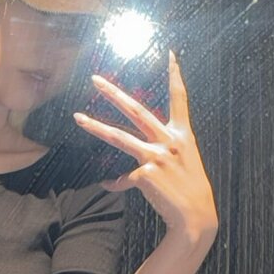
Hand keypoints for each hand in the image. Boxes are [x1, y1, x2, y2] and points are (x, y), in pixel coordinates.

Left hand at [74, 49, 217, 240]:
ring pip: (119, 137)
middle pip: (136, 111)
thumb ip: (163, 151)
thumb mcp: (185, 163)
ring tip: (78, 118)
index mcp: (183, 135)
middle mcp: (170, 141)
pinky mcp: (145, 174)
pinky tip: (110, 186)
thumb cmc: (191, 191)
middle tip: (96, 80)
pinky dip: (115, 183)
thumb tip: (140, 153)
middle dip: (114, 94)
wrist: (196, 218)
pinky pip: (122, 178)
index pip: (180, 99)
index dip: (175, 76)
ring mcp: (156, 156)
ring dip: (96, 127)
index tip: (170, 55)